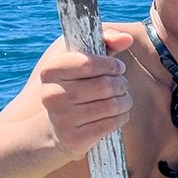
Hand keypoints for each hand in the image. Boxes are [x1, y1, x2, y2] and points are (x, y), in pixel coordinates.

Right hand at [40, 27, 134, 159]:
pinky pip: (112, 123)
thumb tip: (127, 38)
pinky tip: (119, 113)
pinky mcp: (74, 138)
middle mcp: (52, 95)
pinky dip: (123, 116)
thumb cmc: (75, 87)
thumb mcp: (82, 62)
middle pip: (105, 85)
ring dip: (125, 100)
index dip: (110, 64)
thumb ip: (104, 43)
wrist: (55, 129)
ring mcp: (62, 119)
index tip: (117, 67)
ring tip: (123, 99)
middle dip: (121, 83)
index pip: (88, 63)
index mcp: (50, 72)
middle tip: (122, 85)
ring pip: (112, 105)